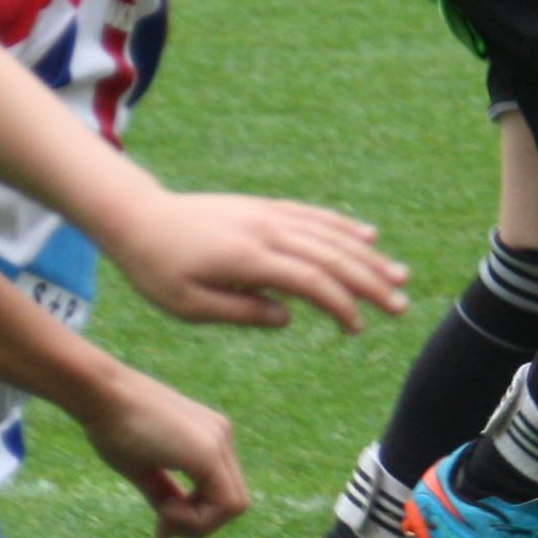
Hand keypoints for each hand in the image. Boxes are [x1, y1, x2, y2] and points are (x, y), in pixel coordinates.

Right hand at [68, 364, 249, 537]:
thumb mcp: (142, 468)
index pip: (221, 491)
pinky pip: (226, 505)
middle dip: (199, 524)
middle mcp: (221, 435)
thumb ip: (164, 493)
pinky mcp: (209, 452)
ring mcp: (219, 441)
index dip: (196, 517)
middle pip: (232, 502)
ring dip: (198, 524)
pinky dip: (198, 520)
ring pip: (233, 507)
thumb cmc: (111, 424)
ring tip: (163, 515)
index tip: (161, 522)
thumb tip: (169, 529)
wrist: (98, 393)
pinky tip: (167, 510)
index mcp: (209, 435)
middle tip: (162, 528)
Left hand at [106, 191, 406, 334]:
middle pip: (330, 255)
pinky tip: (366, 236)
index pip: (310, 281)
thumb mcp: (189, 306)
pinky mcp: (262, 207)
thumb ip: (242, 312)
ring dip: (366, 255)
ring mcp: (266, 214)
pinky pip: (310, 214)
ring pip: (327, 233)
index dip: (341, 305)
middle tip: (401, 306)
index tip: (356, 330)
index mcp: (247, 259)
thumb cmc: (156, 270)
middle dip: (370, 282)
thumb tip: (289, 318)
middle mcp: (264, 230)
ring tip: (398, 275)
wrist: (136, 218)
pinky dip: (341, 226)